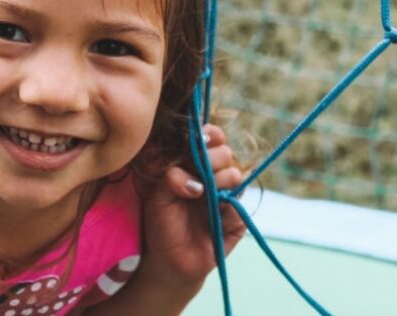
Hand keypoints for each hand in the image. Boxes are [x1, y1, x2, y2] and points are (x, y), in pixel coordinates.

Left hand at [138, 124, 245, 292]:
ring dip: (218, 180)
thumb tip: (191, 178)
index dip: (208, 135)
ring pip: (235, 174)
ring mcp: (226, 195)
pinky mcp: (237, 217)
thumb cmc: (161, 224)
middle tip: (198, 173)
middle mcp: (212, 176)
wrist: (171, 261)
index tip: (199, 141)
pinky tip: (213, 217)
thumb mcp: (157, 198)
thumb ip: (170, 178)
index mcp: (193, 164)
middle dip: (211, 159)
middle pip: (225, 152)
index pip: (209, 138)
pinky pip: (238, 204)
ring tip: (201, 195)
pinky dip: (225, 208)